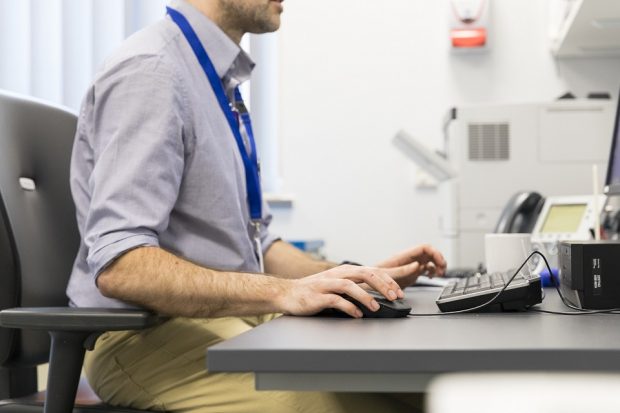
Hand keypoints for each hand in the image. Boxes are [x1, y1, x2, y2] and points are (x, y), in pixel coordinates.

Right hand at [277, 265, 404, 317]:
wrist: (287, 293)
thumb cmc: (315, 291)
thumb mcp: (338, 286)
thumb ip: (355, 288)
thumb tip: (378, 296)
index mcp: (345, 271)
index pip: (372, 271)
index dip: (388, 279)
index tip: (401, 291)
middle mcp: (337, 274)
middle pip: (365, 274)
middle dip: (383, 285)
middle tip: (396, 297)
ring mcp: (326, 284)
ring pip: (350, 285)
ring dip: (366, 296)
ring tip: (376, 308)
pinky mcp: (317, 296)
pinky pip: (335, 300)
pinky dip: (348, 307)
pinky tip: (357, 314)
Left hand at [375, 244, 446, 288]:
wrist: (368, 284)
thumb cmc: (374, 277)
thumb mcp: (388, 274)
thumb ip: (404, 270)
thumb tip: (418, 265)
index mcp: (404, 256)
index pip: (425, 248)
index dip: (435, 253)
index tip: (440, 263)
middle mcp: (409, 258)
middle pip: (430, 253)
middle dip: (439, 260)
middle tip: (442, 271)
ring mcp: (411, 265)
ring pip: (430, 260)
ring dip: (437, 266)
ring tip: (438, 275)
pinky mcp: (411, 272)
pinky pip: (426, 268)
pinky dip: (431, 272)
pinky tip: (430, 277)